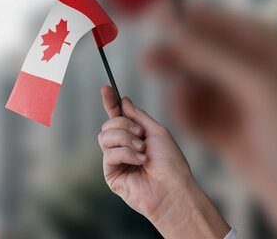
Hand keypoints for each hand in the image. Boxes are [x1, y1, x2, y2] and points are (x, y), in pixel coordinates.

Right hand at [98, 86, 228, 238]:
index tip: (106, 88)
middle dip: (124, 126)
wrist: (173, 188)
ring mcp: (115, 160)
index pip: (117, 116)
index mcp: (134, 136)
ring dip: (125, 140)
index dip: (110, 103)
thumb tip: (124, 101)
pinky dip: (125, 154)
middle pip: (108, 125)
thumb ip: (138, 116)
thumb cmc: (171, 162)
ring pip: (104, 137)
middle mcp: (122, 147)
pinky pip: (108, 153)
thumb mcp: (157, 131)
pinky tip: (140, 161)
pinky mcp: (111, 173)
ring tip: (143, 150)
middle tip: (141, 135)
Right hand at [148, 7, 276, 234]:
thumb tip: (177, 27)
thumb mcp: (258, 86)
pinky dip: (187, 116)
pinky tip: (185, 119)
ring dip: (182, 91)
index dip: (193, 18)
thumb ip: (214, 55)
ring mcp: (246, 110)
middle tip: (148, 60)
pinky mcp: (232, 138)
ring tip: (179, 100)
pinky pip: (199, 118)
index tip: (156, 14)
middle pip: (208, 57)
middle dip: (179, 58)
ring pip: (200, 89)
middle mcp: (261, 81)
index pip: (230, 27)